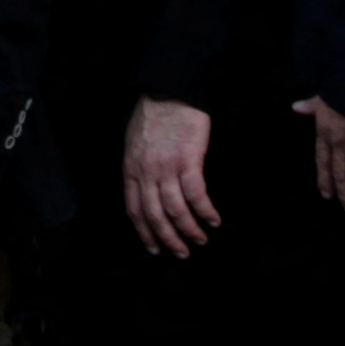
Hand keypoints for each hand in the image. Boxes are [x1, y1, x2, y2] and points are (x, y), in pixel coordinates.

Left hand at [122, 97, 218, 257]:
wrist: (170, 92)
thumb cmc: (154, 115)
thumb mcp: (135, 144)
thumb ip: (139, 168)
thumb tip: (147, 189)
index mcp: (131, 169)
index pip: (134, 209)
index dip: (144, 232)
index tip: (153, 248)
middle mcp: (146, 172)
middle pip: (154, 215)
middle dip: (167, 239)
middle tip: (181, 253)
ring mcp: (166, 167)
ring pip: (175, 209)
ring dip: (188, 229)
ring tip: (200, 240)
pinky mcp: (188, 160)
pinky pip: (196, 194)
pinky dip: (205, 210)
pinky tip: (213, 219)